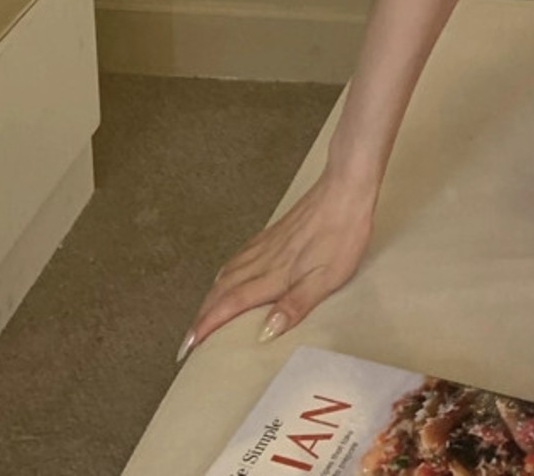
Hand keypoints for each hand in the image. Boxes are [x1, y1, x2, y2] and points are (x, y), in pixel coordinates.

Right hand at [176, 168, 376, 360]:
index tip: (189, 345)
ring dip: (210, 297)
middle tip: (187, 339)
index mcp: (275, 274)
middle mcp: (264, 259)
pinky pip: (239, 257)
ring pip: (228, 273)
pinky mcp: (273, 232)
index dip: (208, 325)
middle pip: (222, 290)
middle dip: (202, 316)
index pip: (232, 304)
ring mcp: (267, 244)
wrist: (346, 188)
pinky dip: (225, 273)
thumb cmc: (342, 233)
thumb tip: (265, 333)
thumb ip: (295, 304)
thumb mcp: (328, 277)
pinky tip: (227, 275)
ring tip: (201, 315)